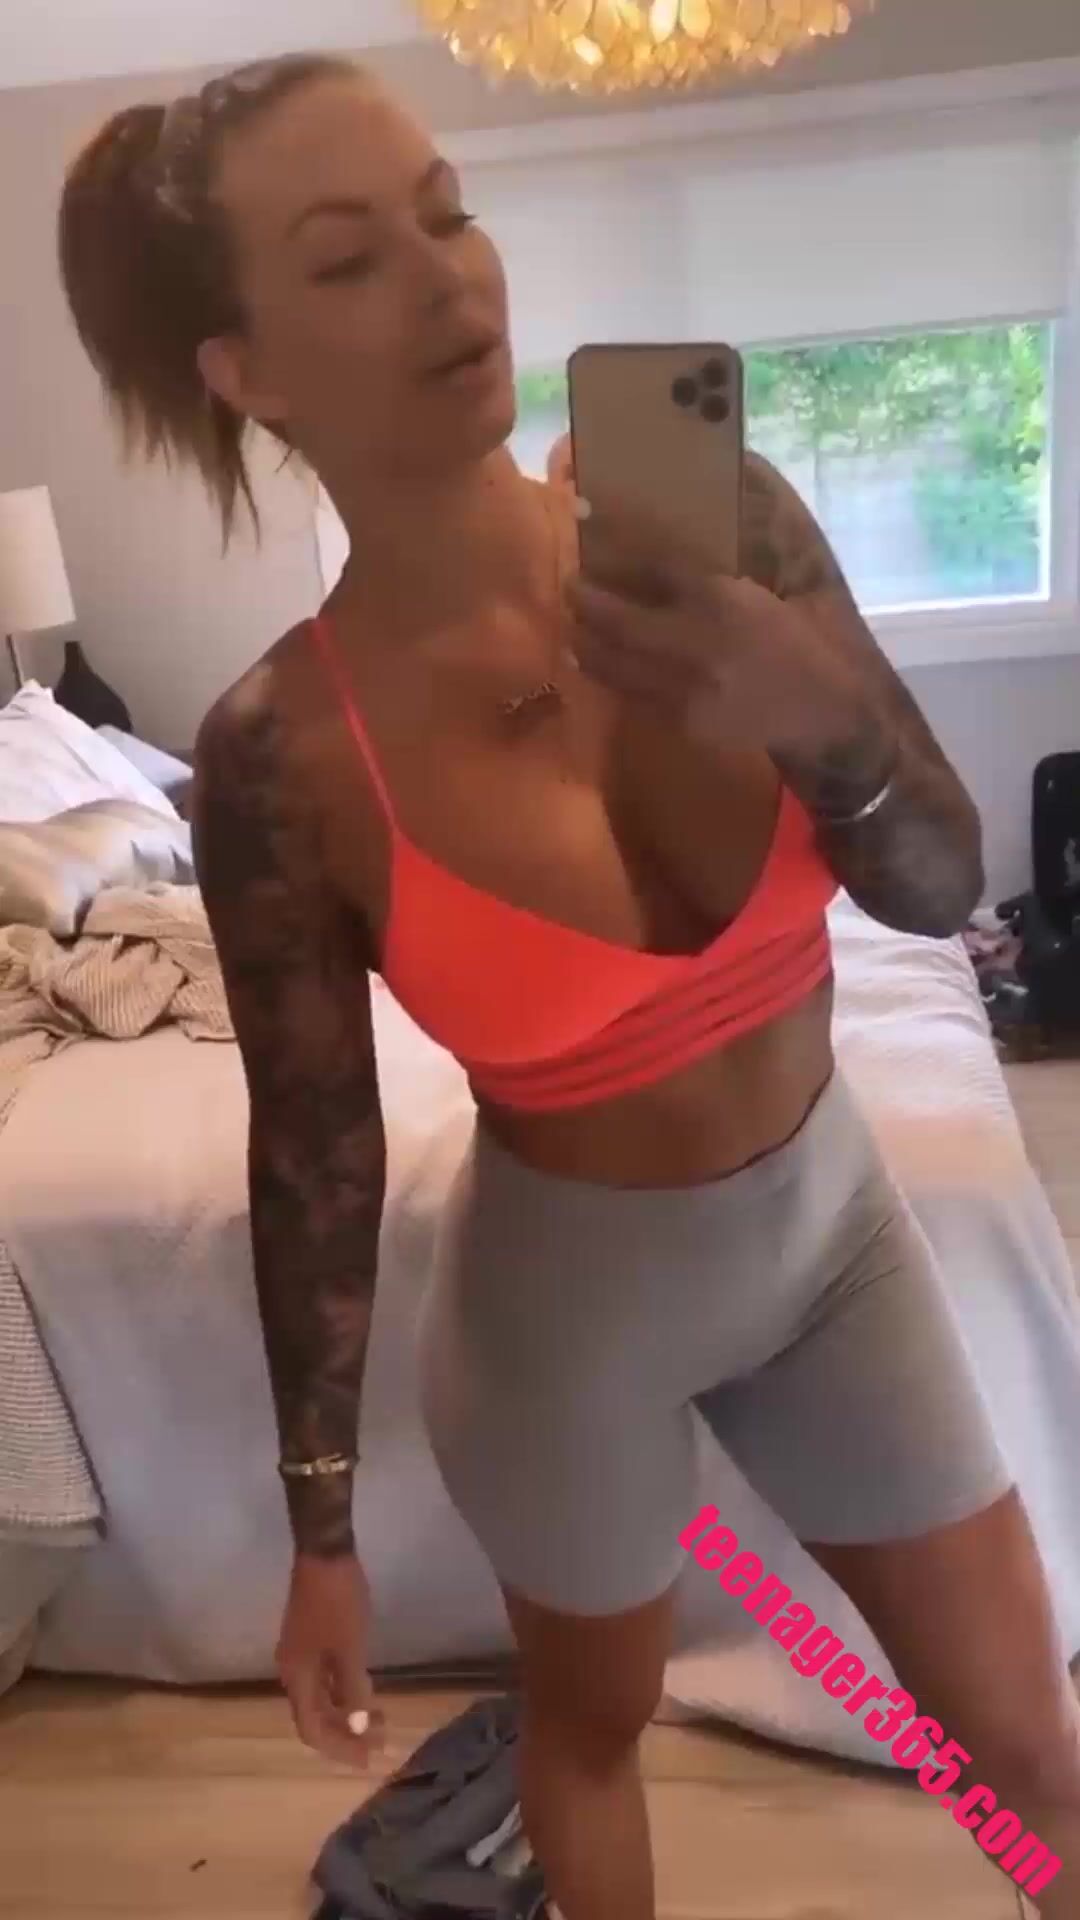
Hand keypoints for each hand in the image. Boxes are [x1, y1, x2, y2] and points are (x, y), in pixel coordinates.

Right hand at [276, 1552, 384, 1769]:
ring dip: (348, 1714)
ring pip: (321, 1698)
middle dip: (347, 1733)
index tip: (368, 1759)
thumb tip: (359, 1729)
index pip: (311, 1729)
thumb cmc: (338, 1600)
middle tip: (380, 1744)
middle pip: (315, 1716)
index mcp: (297, 1676)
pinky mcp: (311, 1639)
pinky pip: (325, 1679)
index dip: (338, 1748)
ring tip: (381, 1721)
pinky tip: (366, 1692)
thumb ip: (353, 1690)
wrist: (324, 1551)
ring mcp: (300, 1654)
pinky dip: (344, 1692)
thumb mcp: (350, 1647)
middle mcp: (293, 1671)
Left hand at [565, 495, 863, 759]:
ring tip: (572, 623)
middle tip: (569, 585)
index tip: (589, 534)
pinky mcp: (681, 720)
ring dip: (584, 639)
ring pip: (615, 661)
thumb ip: (701, 576)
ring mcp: (686, 686)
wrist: (818, 708)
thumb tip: (646, 552)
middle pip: (620, 618)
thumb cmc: (788, 640)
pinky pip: (630, 692)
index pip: (655, 567)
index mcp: (724, 599)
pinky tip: (593, 659)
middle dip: (585, 600)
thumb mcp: (754, 594)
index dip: (617, 550)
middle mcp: (699, 641)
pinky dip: (606, 672)